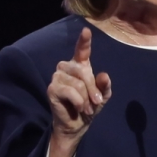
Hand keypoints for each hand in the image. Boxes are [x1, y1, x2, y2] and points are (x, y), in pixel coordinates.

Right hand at [46, 27, 111, 156]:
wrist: (77, 125)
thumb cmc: (89, 107)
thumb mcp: (102, 97)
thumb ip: (104, 86)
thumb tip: (104, 76)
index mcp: (80, 65)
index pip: (82, 50)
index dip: (84, 40)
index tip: (86, 30)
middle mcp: (66, 67)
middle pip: (83, 71)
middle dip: (92, 88)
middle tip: (96, 102)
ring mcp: (58, 77)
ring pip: (78, 83)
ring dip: (85, 98)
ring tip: (84, 106)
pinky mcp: (52, 88)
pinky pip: (70, 91)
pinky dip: (78, 101)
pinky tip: (77, 107)